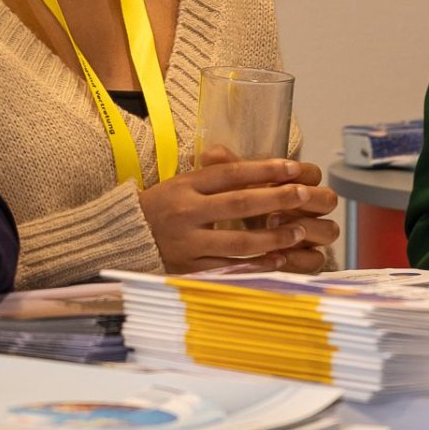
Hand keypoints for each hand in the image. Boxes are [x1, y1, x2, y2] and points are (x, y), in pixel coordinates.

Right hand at [139, 156, 340, 273]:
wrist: (122, 238)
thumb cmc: (159, 208)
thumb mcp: (179, 183)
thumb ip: (211, 175)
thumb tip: (249, 162)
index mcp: (185, 185)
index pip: (231, 173)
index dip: (264, 169)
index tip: (293, 167)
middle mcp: (187, 211)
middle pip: (240, 203)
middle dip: (277, 198)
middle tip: (306, 195)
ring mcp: (188, 242)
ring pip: (238, 240)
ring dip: (272, 236)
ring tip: (297, 231)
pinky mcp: (189, 267)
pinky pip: (228, 267)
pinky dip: (254, 264)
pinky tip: (277, 260)